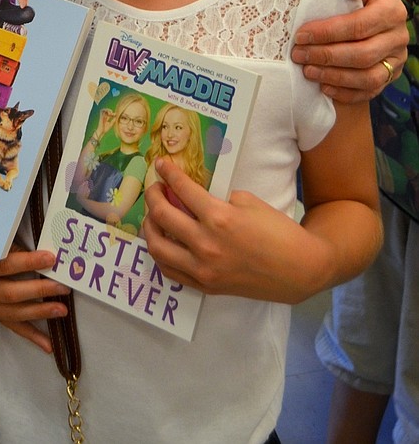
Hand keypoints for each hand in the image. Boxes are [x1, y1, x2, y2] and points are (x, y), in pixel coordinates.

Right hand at [0, 247, 70, 352]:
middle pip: (10, 292)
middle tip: (62, 287)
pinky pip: (11, 326)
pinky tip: (49, 345)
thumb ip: (7, 243)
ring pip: (13, 312)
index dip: (28, 261)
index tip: (50, 258)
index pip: (4, 264)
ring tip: (61, 310)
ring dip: (39, 312)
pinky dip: (31, 335)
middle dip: (40, 289)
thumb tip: (43, 249)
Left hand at [141, 161, 323, 302]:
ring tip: (154, 215)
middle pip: (162, 215)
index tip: (160, 164)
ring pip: (157, 247)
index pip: (181, 189)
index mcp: (219, 218)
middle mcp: (205, 244)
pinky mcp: (206, 286)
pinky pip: (170, 271)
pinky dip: (161, 254)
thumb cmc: (278, 231)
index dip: (167, 173)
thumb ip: (219, 200)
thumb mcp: (249, 202)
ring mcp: (204, 269)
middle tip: (155, 187)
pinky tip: (163, 242)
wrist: (299, 270)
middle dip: (153, 195)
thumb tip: (196, 200)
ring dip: (150, 226)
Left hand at [291, 0, 406, 101]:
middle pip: (362, 55)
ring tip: (307, 70)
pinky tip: (323, 87)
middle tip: (299, 55)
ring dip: (334, 77)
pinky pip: (369, 92)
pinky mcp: (389, 76)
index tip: (301, 35)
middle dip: (326, 56)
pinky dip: (345, 93)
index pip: (359, 25)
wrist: (367, 8)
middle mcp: (398, 37)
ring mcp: (395, 60)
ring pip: (367, 77)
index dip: (328, 32)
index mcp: (392, 10)